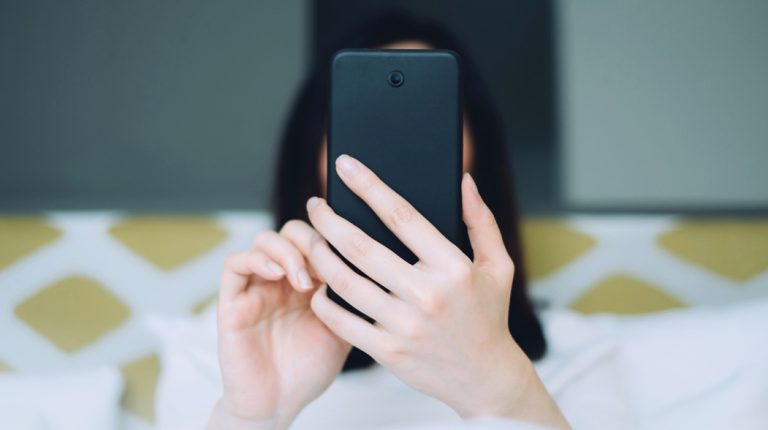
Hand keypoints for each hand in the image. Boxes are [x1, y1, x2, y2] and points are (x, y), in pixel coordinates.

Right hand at [208, 221, 350, 429]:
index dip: (332, 240)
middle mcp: (281, 279)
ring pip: (264, 240)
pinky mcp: (232, 301)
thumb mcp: (343, 328)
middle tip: (325, 268)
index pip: (317, 238)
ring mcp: (256, 287)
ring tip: (303, 280)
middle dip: (311, 241)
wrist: (279, 403)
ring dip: (287, 251)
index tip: (347, 260)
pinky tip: (276, 274)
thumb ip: (350, 297)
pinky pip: (234, 264)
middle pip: (292, 232)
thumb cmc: (308, 368)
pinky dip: (256, 259)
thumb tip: (371, 266)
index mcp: (309, 281)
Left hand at [305, 154, 568, 428]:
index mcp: (452, 268)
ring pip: (346, 282)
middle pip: (362, 247)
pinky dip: (324, 301)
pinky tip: (315, 284)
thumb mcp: (498, 265)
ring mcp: (405, 326)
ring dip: (319, 256)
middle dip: (329, 220)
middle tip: (315, 205)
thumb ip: (481, 221)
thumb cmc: (489, 315)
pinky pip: (343, 322)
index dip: (369, 186)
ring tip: (309, 239)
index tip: (345, 165)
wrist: (485, 379)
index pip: (401, 216)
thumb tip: (464, 180)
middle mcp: (427, 295)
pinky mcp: (388, 352)